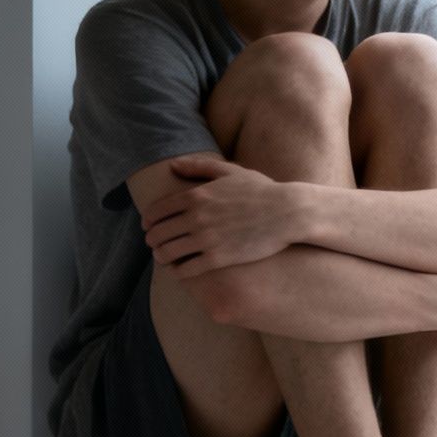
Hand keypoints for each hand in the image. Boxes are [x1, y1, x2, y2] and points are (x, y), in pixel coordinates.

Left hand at [140, 156, 298, 277]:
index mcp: (196, 196)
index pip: (156, 211)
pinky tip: (181, 270)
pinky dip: (178, 272)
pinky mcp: (218, 259)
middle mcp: (196, 217)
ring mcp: (206, 239)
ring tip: (165, 258)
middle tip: (156, 244)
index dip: (148, 221)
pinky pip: (186, 270)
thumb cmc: (262, 190)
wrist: (288, 213)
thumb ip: (199, 167)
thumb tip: (173, 165)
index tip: (149, 227)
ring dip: (161, 257)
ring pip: (167, 254)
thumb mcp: (230, 172)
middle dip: (152, 240)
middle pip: (158, 234)